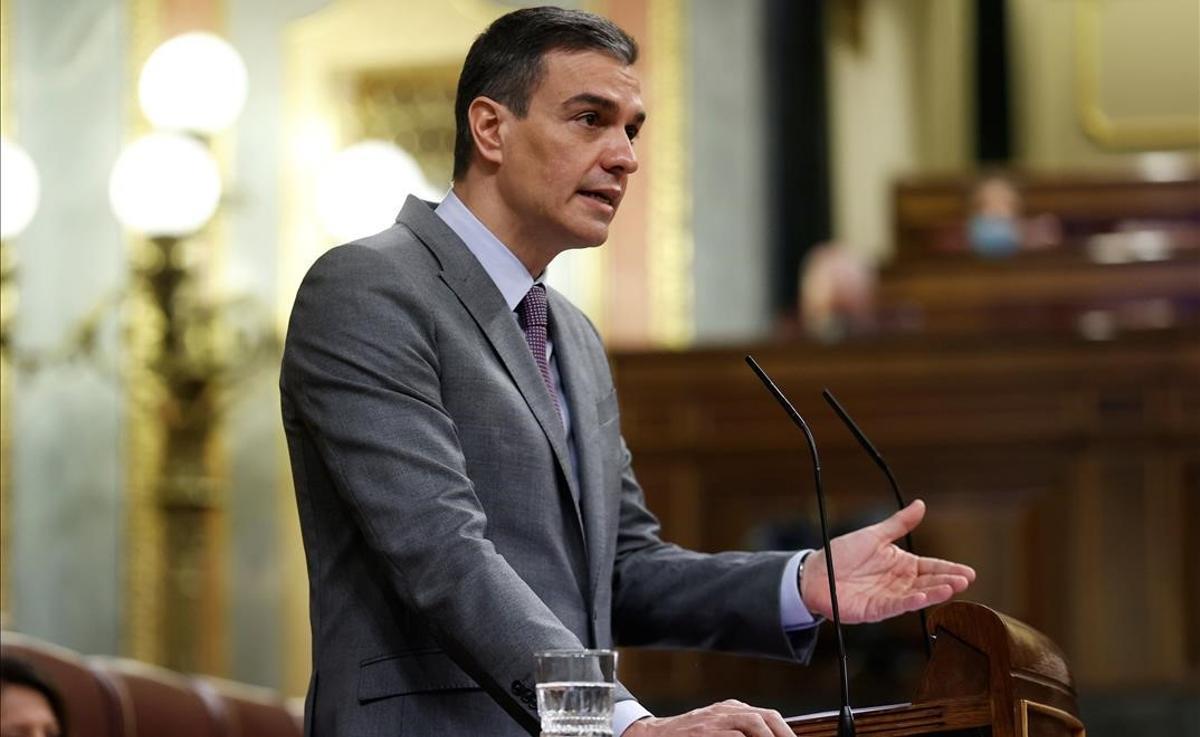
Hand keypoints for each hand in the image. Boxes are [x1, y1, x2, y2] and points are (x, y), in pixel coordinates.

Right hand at [624, 700, 792, 736]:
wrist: (653, 736)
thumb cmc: (686, 736)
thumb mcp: (716, 728)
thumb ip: (739, 731)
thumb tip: (768, 735)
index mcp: (731, 709)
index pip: (767, 716)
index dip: (785, 731)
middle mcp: (725, 711)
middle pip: (764, 716)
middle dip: (783, 734)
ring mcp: (714, 721)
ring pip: (752, 722)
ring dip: (769, 736)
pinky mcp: (704, 732)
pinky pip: (733, 735)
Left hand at [801, 499, 974, 622]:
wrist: (815, 572)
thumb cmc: (842, 554)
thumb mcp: (874, 535)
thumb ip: (899, 523)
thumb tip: (921, 505)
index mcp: (901, 564)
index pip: (931, 566)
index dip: (949, 569)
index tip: (969, 572)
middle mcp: (898, 582)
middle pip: (928, 582)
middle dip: (948, 581)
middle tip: (965, 580)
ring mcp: (888, 597)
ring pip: (916, 596)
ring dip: (934, 592)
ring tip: (951, 588)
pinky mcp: (875, 609)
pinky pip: (896, 606)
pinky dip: (910, 602)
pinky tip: (924, 597)